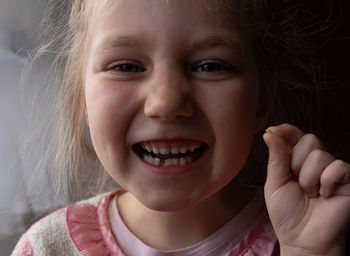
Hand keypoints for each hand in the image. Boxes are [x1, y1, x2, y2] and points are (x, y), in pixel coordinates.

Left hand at [263, 123, 349, 255]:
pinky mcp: (347, 180)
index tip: (271, 131)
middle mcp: (314, 162)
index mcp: (294, 160)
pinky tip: (324, 195)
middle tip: (296, 182)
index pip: (293, 134)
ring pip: (319, 155)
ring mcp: (331, 170)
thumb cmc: (287, 213)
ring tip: (309, 194)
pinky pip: (338, 166)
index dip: (285, 130)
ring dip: (308, 178)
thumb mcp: (275, 183)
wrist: (302, 239)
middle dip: (296, 162)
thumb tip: (269, 132)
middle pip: (308, 140)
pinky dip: (326, 182)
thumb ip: (276, 157)